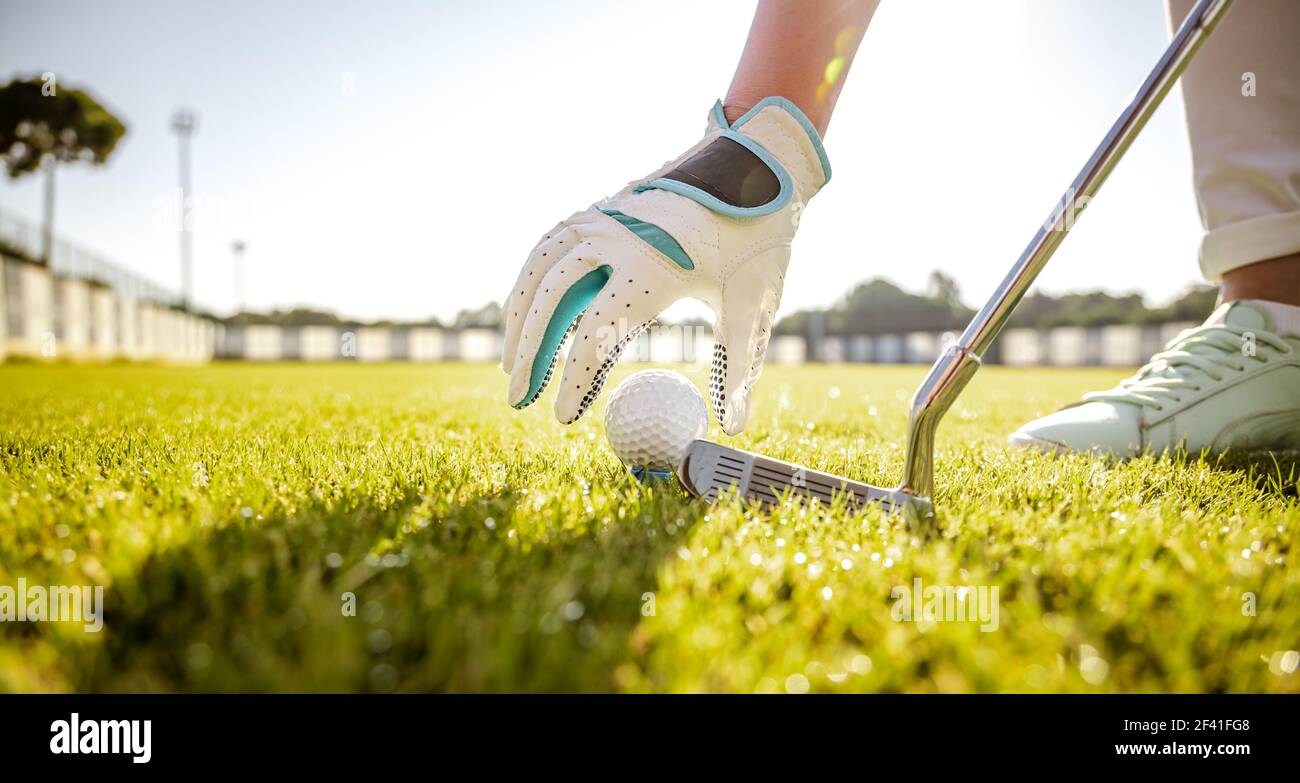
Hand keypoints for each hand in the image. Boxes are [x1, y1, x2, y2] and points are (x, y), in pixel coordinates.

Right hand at [502, 97, 830, 434]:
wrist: (757, 166)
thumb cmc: (757, 241)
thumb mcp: (753, 306)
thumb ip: (736, 368)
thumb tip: (731, 430)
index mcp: (654, 265)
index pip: (597, 333)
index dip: (574, 381)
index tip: (560, 417)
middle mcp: (618, 236)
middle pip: (554, 300)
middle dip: (530, 354)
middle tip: (517, 399)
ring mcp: (603, 216)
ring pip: (540, 268)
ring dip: (519, 317)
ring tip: (511, 363)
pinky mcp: (599, 208)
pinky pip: (549, 246)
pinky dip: (528, 281)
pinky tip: (524, 314)